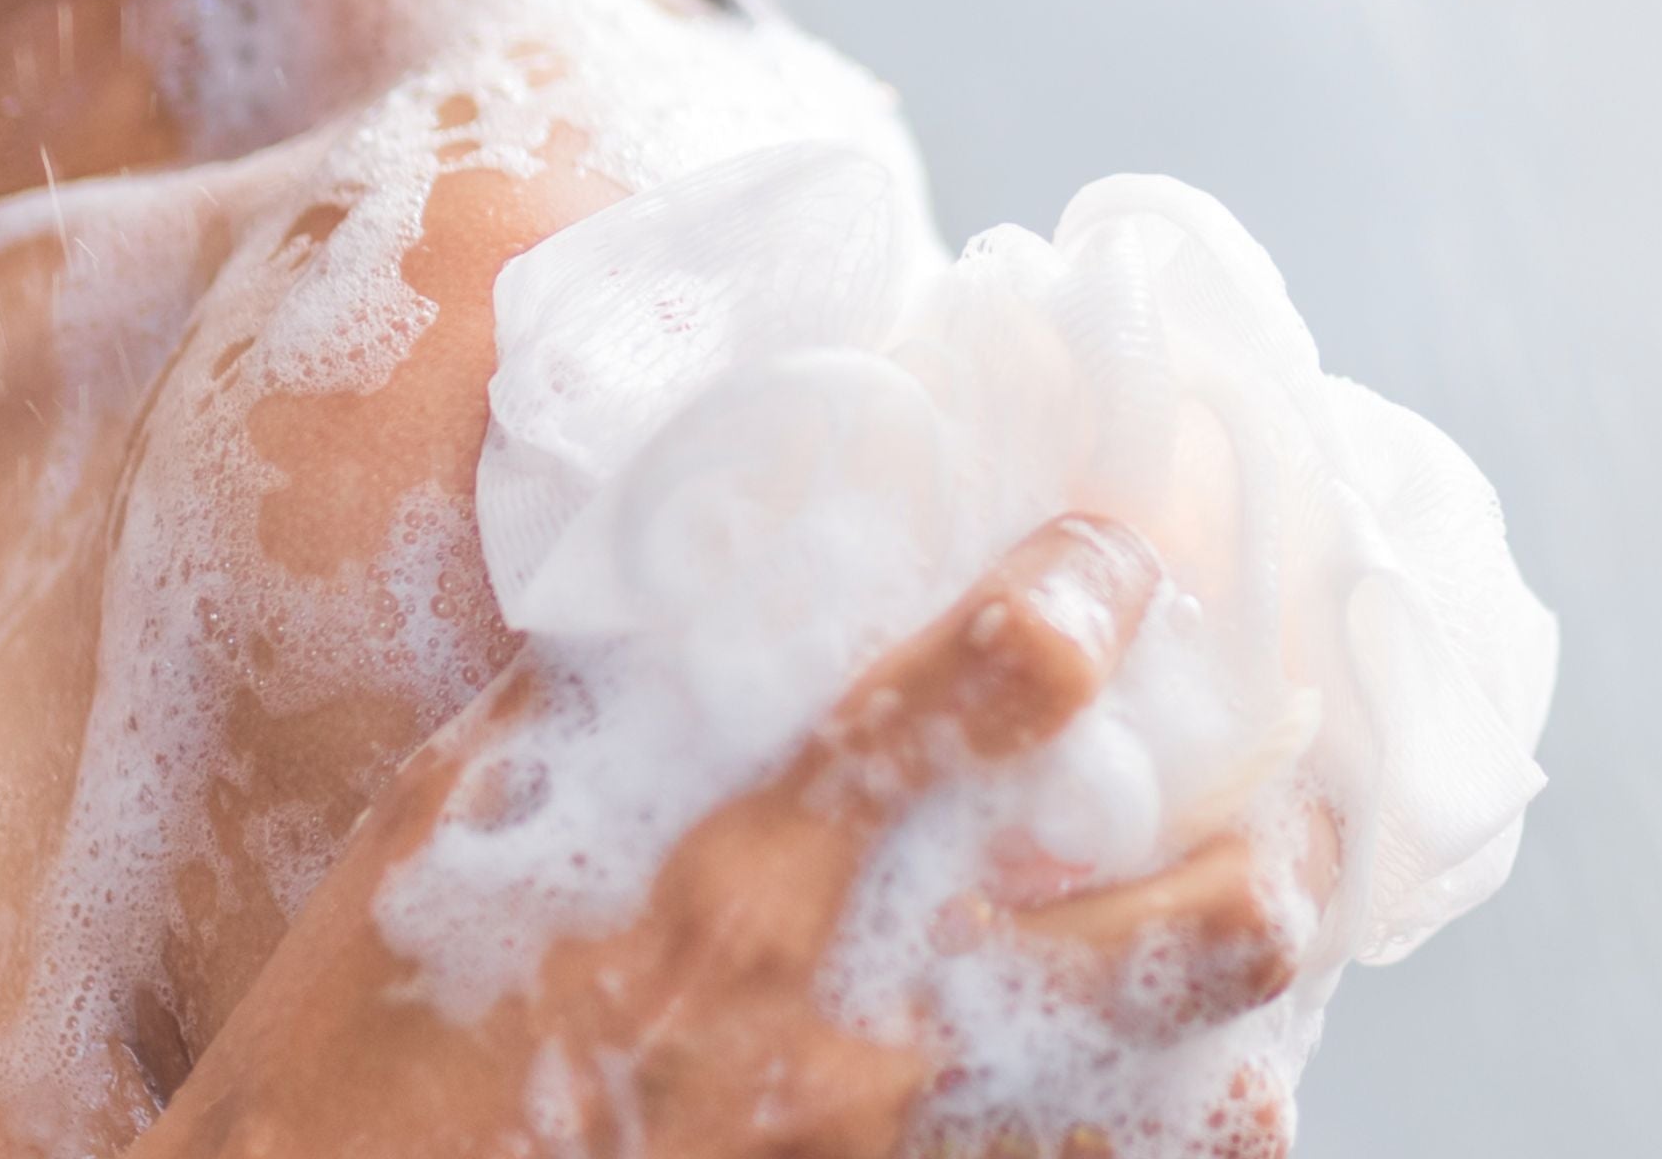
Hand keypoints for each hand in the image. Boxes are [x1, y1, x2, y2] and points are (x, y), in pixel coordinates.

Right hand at [146, 517, 1313, 1158]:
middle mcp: (859, 1025)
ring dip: (1242, 1033)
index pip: (1008, 681)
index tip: (1116, 561)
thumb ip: (606, 694)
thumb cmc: (359, 1041)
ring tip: (1254, 972)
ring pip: (1186, 1106)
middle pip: (1199, 928)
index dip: (1097, 590)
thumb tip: (706, 561)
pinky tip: (1159, 1109)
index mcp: (749, 875)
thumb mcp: (454, 823)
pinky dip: (1140, 1146)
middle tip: (1302, 800)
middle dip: (1292, 849)